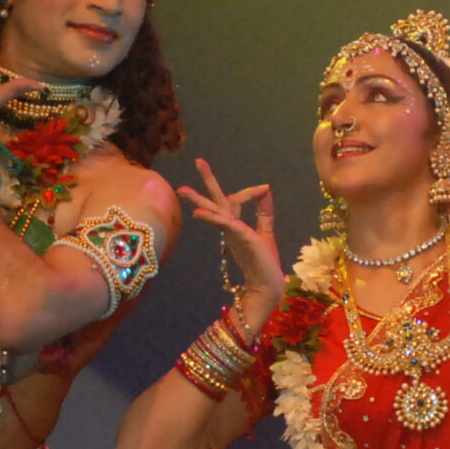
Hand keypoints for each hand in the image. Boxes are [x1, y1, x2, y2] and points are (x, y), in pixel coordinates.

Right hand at [177, 159, 284, 319]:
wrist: (267, 287)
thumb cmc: (265, 264)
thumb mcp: (266, 231)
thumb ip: (263, 211)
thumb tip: (265, 188)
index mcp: (236, 225)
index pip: (234, 200)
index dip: (248, 192)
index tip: (262, 188)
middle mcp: (231, 228)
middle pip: (217, 200)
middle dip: (208, 181)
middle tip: (198, 161)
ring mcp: (233, 234)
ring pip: (215, 212)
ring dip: (200, 200)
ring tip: (182, 189)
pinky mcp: (239, 239)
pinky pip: (225, 224)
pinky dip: (212, 217)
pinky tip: (198, 212)